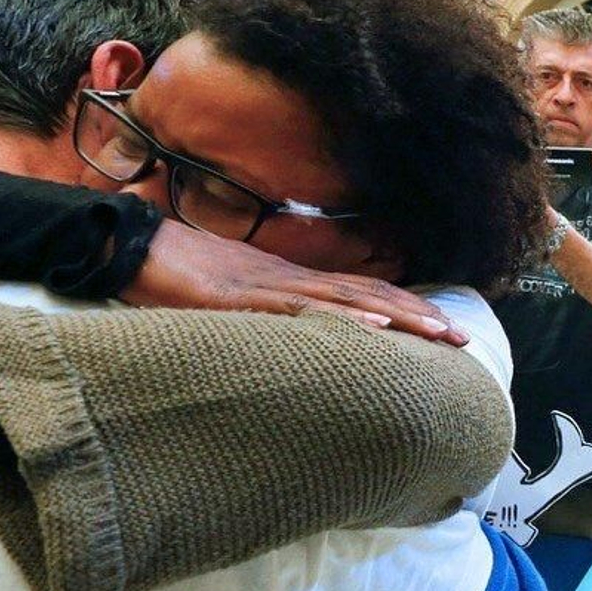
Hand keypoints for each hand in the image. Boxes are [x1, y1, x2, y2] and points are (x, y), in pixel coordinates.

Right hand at [119, 221, 466, 344]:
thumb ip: (263, 319)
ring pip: (348, 301)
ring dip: (398, 317)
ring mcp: (271, 286)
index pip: (359, 295)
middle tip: (461, 340)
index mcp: (290, 282)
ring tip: (438, 334)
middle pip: (368, 296)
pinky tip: (374, 326)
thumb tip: (293, 343)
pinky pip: (301, 307)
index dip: (404, 310)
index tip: (441, 331)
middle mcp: (291, 280)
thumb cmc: (174, 275)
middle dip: (419, 318)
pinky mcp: (245, 297)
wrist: (130, 247)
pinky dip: (342, 316)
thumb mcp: (229, 306)